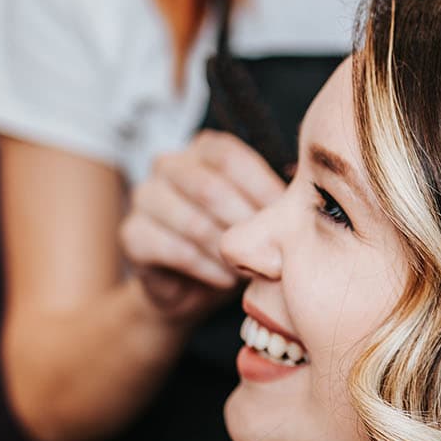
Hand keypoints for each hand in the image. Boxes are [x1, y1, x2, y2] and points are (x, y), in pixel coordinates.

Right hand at [121, 130, 285, 324]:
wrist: (193, 290)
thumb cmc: (234, 243)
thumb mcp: (259, 217)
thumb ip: (275, 202)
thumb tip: (308, 200)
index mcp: (203, 149)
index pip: (230, 157)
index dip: (262, 190)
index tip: (289, 221)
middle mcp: (169, 165)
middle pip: (208, 187)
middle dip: (244, 224)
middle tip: (270, 252)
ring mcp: (145, 197)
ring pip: (191, 220)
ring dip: (226, 251)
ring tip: (250, 270)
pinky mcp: (132, 235)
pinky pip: (173, 249)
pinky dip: (205, 268)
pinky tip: (225, 280)